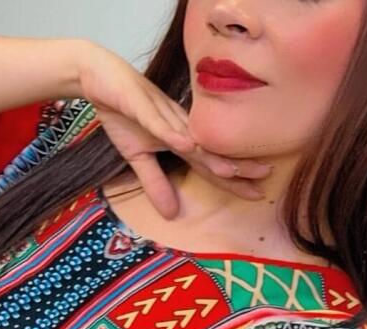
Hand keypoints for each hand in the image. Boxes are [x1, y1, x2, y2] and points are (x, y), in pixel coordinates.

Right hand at [77, 42, 272, 218]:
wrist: (99, 76)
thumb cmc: (124, 112)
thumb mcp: (137, 156)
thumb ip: (155, 183)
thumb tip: (171, 215)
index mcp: (181, 139)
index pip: (211, 164)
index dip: (233, 180)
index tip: (258, 193)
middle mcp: (178, 127)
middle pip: (211, 151)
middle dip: (237, 165)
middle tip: (266, 176)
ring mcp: (161, 114)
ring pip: (189, 137)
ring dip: (210, 154)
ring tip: (232, 170)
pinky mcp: (139, 105)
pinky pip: (156, 121)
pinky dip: (170, 133)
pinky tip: (185, 144)